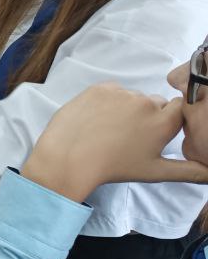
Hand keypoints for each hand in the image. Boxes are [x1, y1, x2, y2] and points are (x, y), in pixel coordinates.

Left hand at [21, 83, 207, 202]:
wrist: (69, 157)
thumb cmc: (114, 166)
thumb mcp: (156, 172)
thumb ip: (190, 171)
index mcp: (164, 122)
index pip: (183, 107)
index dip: (173, 118)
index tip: (159, 131)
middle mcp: (146, 103)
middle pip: (157, 103)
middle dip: (150, 116)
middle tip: (132, 136)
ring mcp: (122, 93)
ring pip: (134, 97)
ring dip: (129, 108)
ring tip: (112, 129)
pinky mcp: (100, 87)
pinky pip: (113, 91)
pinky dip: (110, 101)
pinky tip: (99, 119)